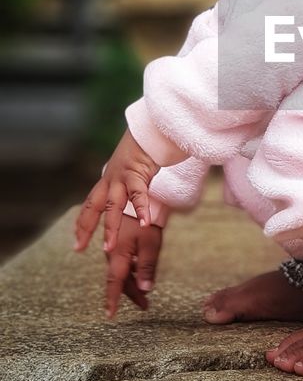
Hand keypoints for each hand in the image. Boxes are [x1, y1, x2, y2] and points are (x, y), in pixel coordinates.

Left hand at [74, 129, 159, 253]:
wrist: (149, 132)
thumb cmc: (141, 154)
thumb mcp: (128, 173)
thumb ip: (125, 188)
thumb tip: (126, 202)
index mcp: (107, 182)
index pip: (89, 205)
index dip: (82, 224)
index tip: (77, 243)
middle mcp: (110, 180)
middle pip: (94, 207)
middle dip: (86, 228)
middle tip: (79, 248)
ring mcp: (121, 177)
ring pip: (113, 206)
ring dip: (111, 227)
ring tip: (109, 247)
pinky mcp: (137, 173)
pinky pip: (139, 194)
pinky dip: (141, 209)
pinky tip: (145, 224)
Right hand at [101, 214, 163, 319]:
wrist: (137, 186)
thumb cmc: (147, 216)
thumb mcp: (151, 243)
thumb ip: (146, 266)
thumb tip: (145, 289)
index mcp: (119, 253)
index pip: (115, 282)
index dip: (113, 300)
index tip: (110, 315)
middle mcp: (112, 249)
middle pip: (119, 277)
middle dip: (130, 292)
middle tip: (144, 304)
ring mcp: (113, 241)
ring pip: (119, 267)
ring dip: (130, 280)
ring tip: (143, 290)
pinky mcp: (117, 233)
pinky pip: (120, 256)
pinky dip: (129, 266)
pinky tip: (136, 268)